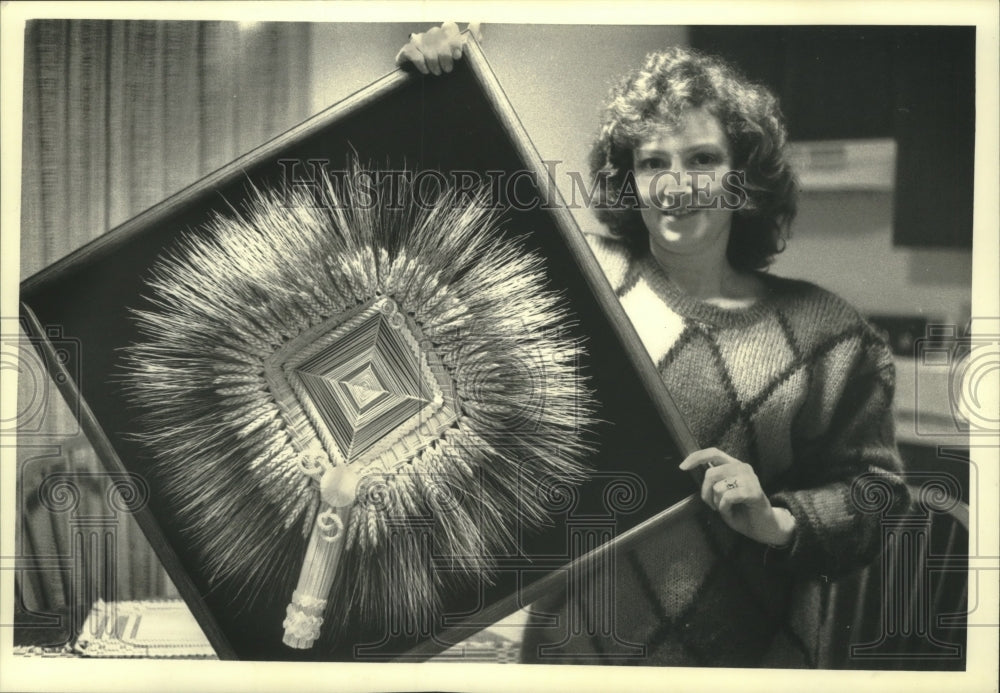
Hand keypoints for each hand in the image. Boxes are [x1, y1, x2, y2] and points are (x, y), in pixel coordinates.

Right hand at [394, 22, 482, 74]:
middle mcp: (431, 35)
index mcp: (445, 35)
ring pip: (425, 43)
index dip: (454, 40)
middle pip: (438, 35)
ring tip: (437, 73)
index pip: (449, 27)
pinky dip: (420, 62)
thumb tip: (476, 22)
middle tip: (447, 69)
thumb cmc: (448, 73)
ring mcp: (418, 42)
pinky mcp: (406, 51)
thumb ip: (472, 41)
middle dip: (444, 54)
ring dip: (433, 60)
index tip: (458, 56)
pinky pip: (412, 51)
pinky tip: (425, 71)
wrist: (428, 92)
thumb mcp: (464, 59)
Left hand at [679, 448, 795, 546]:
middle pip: (711, 473)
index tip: (682, 467)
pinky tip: (732, 512)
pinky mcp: (754, 491)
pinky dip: (724, 508)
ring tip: (726, 508)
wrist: (763, 527)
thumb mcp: (721, 493)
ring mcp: (750, 478)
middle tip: (711, 504)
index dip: (696, 457)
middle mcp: (742, 467)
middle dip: (705, 492)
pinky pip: (727, 497)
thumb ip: (712, 481)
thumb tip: (692, 469)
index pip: (713, 453)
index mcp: (734, 465)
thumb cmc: (740, 510)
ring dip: (717, 502)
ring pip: (718, 487)